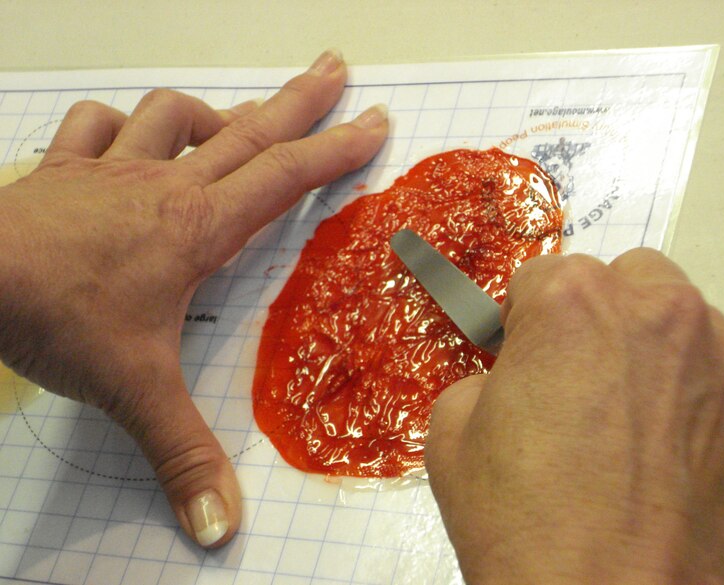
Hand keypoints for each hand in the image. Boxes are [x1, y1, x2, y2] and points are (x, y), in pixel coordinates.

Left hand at [0, 49, 387, 547]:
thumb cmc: (58, 319)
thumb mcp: (135, 393)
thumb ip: (183, 456)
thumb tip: (221, 532)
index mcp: (199, 227)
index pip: (284, 178)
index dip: (336, 149)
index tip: (374, 122)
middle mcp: (167, 184)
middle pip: (249, 129)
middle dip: (301, 99)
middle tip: (336, 69)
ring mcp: (114, 168)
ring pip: (177, 115)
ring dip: (215, 113)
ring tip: (238, 121)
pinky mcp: (67, 167)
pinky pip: (102, 125)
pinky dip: (127, 123)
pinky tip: (136, 134)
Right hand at [425, 250, 723, 583]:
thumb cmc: (518, 517)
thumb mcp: (452, 429)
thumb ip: (485, 373)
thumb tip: (512, 375)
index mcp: (573, 302)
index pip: (543, 276)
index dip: (523, 320)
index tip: (522, 356)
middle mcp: (659, 311)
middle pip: (628, 279)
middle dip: (599, 313)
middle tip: (579, 376)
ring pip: (685, 323)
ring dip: (654, 351)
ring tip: (631, 421)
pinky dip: (698, 402)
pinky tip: (671, 457)